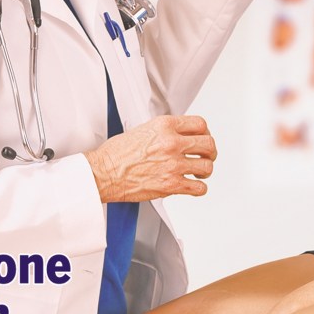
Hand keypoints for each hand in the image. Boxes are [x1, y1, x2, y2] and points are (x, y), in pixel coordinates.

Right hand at [84, 115, 215, 202]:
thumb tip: (179, 135)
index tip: (203, 138)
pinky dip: (199, 189)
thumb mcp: (143, 129)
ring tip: (198, 172)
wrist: (103, 173)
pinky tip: (193, 186)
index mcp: (165, 126)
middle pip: (208, 144)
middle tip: (206, 156)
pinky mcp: (171, 185)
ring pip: (207, 166)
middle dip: (210, 152)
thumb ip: (164, 131)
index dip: (205, 132)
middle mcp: (171, 143)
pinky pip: (199, 188)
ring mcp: (173, 164)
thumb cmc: (116, 154)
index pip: (200, 124)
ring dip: (205, 170)